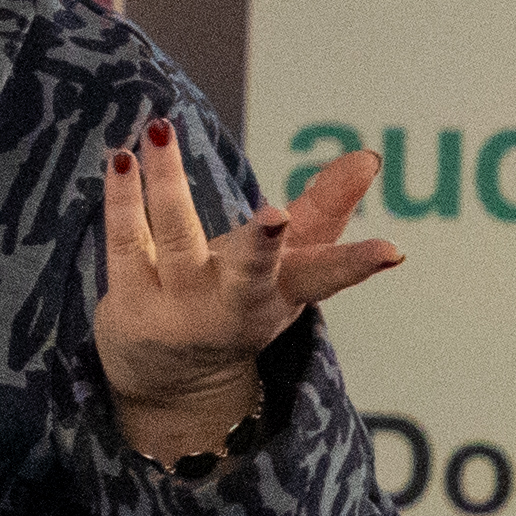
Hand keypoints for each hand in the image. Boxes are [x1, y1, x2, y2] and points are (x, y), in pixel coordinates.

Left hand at [95, 120, 398, 440]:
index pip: (323, 277)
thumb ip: (324, 210)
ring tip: (162, 133)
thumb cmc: (237, 302)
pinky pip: (126, 240)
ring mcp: (178, 306)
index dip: (356, 265)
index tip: (392, 253)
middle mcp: (232, 304)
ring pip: (174, 238)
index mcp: (279, 294)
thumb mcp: (287, 267)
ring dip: (168, 184)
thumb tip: (368, 157)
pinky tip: (123, 159)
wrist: (169, 383)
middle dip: (263, 246)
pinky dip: (124, 198)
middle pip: (250, 273)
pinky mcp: (130, 301)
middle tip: (276, 217)